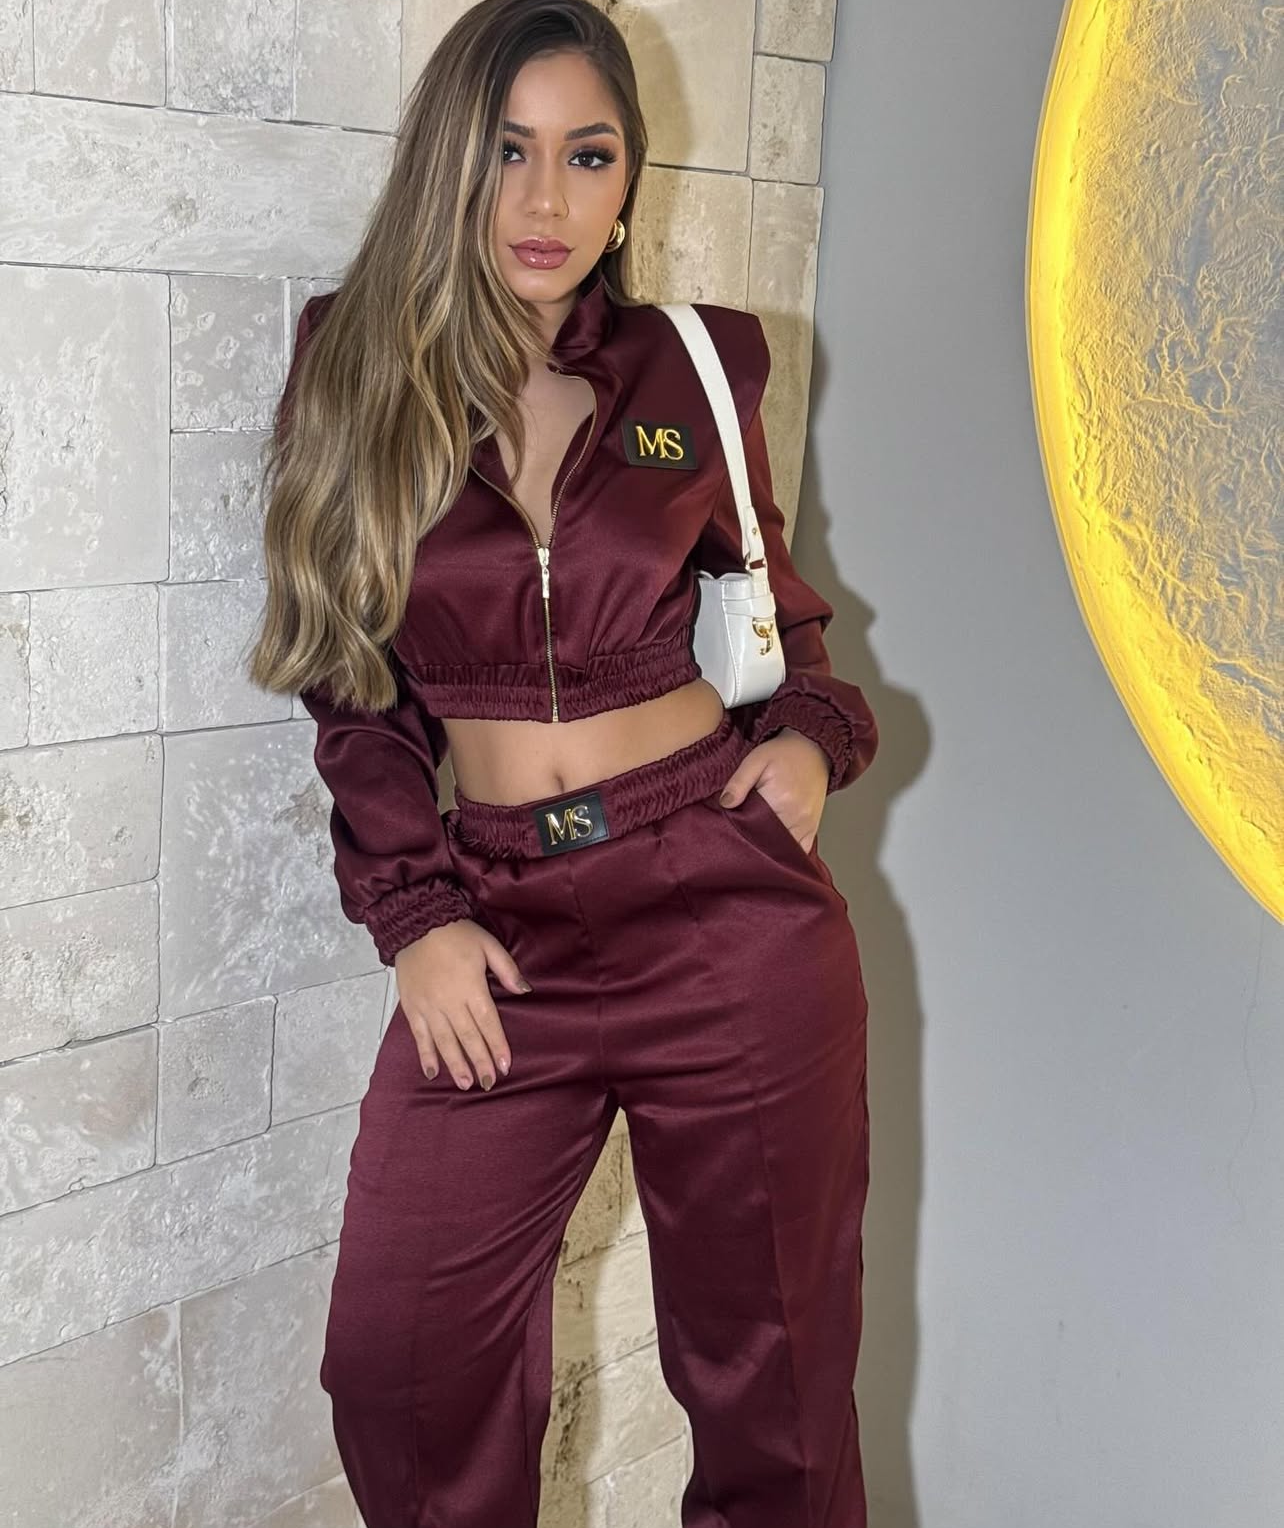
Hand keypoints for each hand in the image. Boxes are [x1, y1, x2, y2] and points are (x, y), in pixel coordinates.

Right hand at [393, 918, 531, 1090]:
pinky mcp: (411, 1007)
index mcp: (471, 987)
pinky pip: (419, 1036)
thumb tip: (524, 990)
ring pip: (445, 1042)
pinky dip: (426, 1055)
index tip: (506, 1066)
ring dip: (456, 1065)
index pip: (488, 1023)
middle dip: (480, 1062)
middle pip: (468, 1037)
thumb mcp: (488, 944)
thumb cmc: (456, 933)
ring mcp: (429, 1007)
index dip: (497, 1046)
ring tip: (466, 1084)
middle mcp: (450, 1002)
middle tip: (489, 1083)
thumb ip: (507, 969)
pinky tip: (433, 1072)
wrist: (415, 923)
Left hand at [718, 726, 829, 851]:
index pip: (752, 826)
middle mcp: (796, 815)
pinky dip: (787, 852)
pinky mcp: (813, 827)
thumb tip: (725, 804)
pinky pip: (800, 850)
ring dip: (769, 848)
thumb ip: (739, 782)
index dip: (740, 828)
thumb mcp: (755, 760)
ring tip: (757, 839)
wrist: (812, 749)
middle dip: (753, 841)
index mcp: (780, 799)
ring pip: (783, 849)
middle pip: (767, 841)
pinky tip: (775, 848)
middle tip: (742, 832)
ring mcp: (807, 824)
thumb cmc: (783, 754)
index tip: (733, 824)